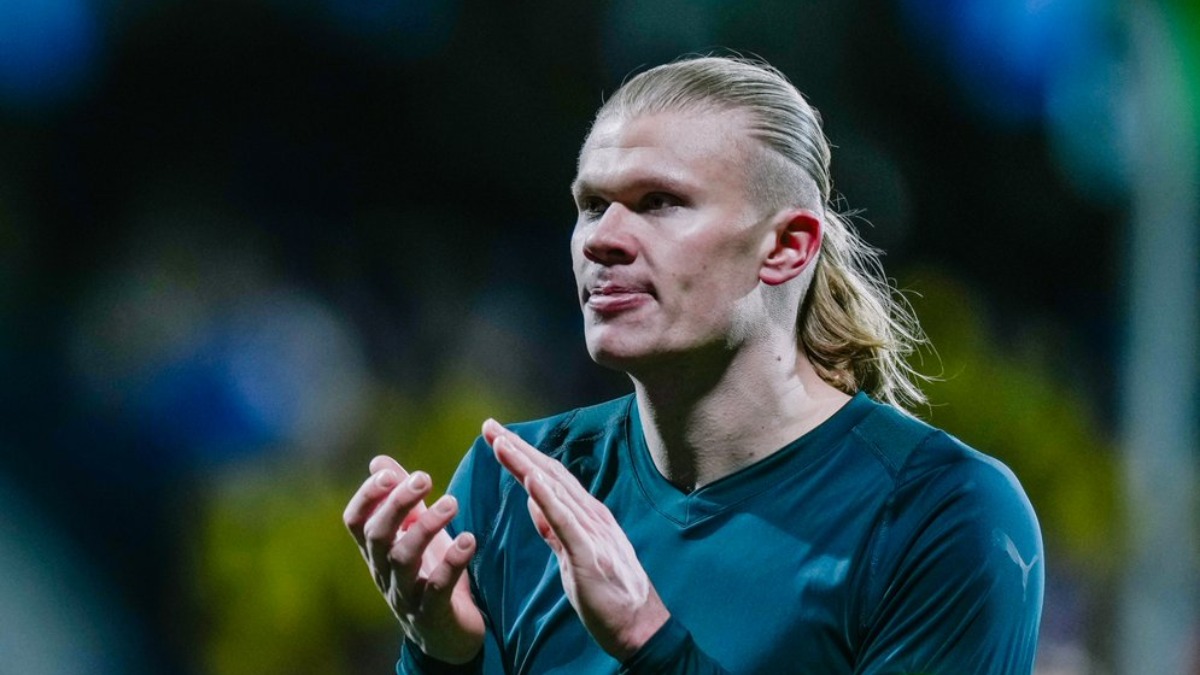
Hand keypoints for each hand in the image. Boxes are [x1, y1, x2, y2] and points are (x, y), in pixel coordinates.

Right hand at [343, 455, 484, 663]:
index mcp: (376, 551)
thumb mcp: (414, 534)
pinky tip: (468, 539)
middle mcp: (384, 572)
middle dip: (397, 504)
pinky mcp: (432, 614)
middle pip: (377, 536)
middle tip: (424, 478)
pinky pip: (437, 587)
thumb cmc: (429, 574)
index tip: (390, 474)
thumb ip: (400, 500)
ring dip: (426, 526)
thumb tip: (378, 462)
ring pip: (403, 559)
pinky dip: (452, 561)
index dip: (367, 496)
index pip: (355, 521)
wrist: (448, 635)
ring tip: (452, 502)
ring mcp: (405, 595)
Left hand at [482, 419, 669, 660]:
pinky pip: (564, 520)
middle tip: (489, 426)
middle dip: (518, 448)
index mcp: (587, 516)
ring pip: (554, 489)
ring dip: (526, 464)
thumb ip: (554, 528)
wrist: (639, 627)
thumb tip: (533, 502)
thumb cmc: (608, 595)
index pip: (550, 477)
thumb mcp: (573, 555)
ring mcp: (592, 532)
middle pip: (549, 473)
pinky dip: (546, 497)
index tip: (497, 437)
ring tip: (501, 442)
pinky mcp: (588, 554)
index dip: (523, 455)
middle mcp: (591, 515)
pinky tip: (530, 478)